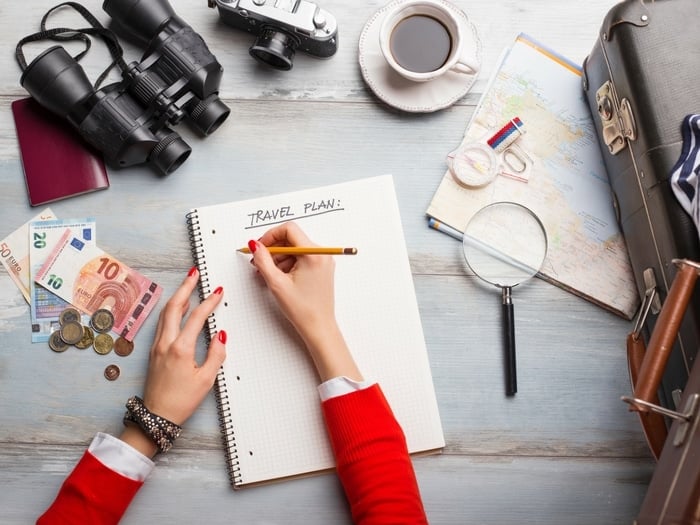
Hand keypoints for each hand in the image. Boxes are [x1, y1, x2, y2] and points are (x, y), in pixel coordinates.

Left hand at [121, 268, 225, 456]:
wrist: (156, 416)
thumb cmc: (180, 401)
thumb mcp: (206, 380)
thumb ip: (216, 354)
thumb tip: (221, 336)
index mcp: (180, 349)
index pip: (197, 317)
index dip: (209, 302)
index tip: (217, 292)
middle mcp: (165, 343)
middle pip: (174, 307)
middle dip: (185, 287)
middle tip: (194, 274)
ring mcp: (156, 346)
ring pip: (166, 313)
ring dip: (177, 296)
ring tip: (187, 285)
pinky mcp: (153, 351)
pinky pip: (162, 323)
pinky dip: (171, 310)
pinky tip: (177, 308)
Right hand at [248, 222, 361, 381]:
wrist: (318, 326)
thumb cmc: (302, 309)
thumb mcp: (276, 283)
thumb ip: (263, 260)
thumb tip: (256, 245)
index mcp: (313, 254)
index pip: (289, 229)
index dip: (271, 235)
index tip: (260, 246)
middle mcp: (321, 254)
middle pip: (292, 238)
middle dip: (273, 249)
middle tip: (260, 262)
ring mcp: (323, 261)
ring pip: (295, 248)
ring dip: (279, 257)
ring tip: (269, 274)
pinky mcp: (321, 268)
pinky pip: (302, 257)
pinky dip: (288, 263)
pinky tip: (280, 277)